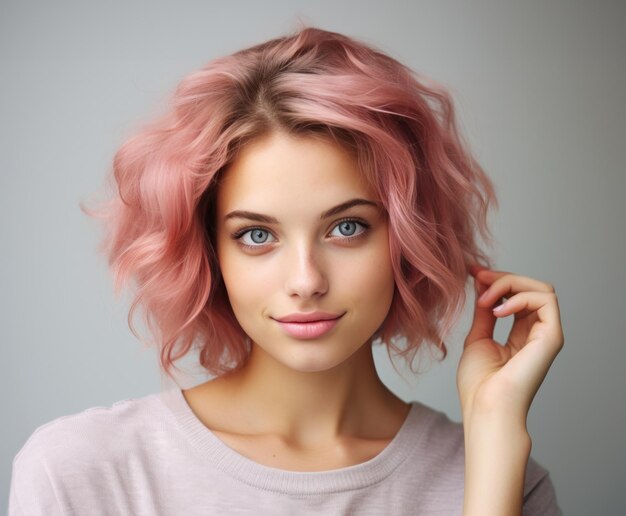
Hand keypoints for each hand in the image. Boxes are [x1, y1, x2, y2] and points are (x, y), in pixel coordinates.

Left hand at [457, 265, 563, 423]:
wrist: (486, 407)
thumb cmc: (480, 384)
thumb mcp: (478, 337)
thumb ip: (484, 311)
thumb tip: (483, 284)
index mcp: (521, 334)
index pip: (516, 295)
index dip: (496, 279)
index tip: (472, 271)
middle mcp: (537, 333)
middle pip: (530, 288)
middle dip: (502, 277)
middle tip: (478, 277)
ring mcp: (547, 335)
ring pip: (541, 288)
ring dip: (510, 283)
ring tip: (485, 298)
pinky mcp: (552, 337)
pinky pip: (546, 300)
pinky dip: (519, 296)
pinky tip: (497, 310)